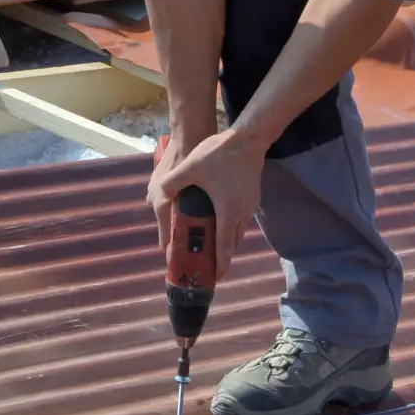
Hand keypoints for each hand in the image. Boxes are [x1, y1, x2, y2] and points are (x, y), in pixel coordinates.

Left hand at [155, 128, 265, 276]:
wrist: (248, 137)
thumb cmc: (219, 154)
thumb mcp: (190, 168)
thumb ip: (172, 183)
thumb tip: (160, 194)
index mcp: (227, 211)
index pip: (224, 246)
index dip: (220, 264)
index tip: (216, 277)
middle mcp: (242, 212)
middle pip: (233, 242)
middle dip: (222, 256)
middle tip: (210, 265)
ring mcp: (250, 204)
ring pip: (239, 231)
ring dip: (228, 241)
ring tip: (213, 246)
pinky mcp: (253, 196)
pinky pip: (242, 219)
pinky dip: (232, 227)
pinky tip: (220, 221)